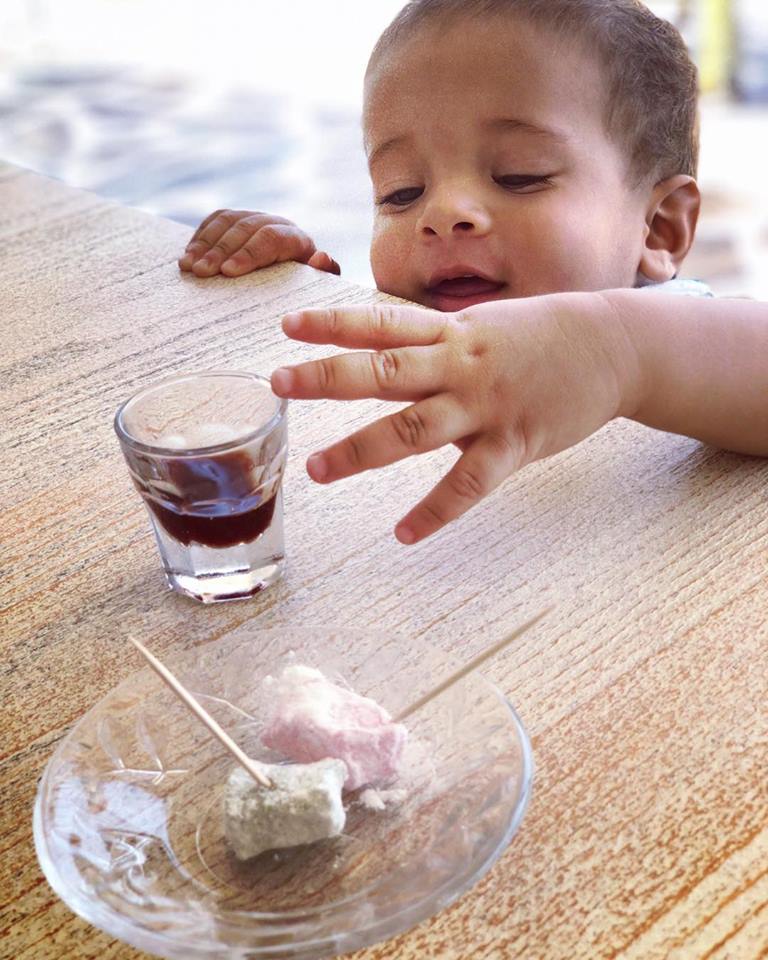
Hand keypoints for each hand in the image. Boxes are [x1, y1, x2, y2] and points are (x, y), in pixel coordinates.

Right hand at [178, 209, 340, 277]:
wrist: (293, 281)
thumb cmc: (303, 291)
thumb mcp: (316, 288)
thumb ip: (322, 275)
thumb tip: (321, 258)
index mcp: (297, 240)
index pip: (271, 238)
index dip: (248, 253)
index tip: (228, 272)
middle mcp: (275, 223)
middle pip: (244, 228)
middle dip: (220, 250)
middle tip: (202, 273)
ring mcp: (253, 219)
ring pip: (226, 222)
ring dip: (204, 244)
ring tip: (189, 268)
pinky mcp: (234, 220)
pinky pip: (214, 221)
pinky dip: (198, 238)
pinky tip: (186, 257)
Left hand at [270, 294, 637, 542]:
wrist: (615, 346)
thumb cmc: (541, 337)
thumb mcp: (482, 325)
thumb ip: (435, 342)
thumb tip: (385, 354)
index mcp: (451, 332)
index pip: (381, 322)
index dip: (333, 324)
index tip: (287, 327)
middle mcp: (461, 364)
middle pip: (385, 370)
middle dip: (328, 377)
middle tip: (278, 384)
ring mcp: (487, 405)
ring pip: (414, 429)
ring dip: (361, 450)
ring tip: (317, 469)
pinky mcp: (515, 443)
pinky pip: (468, 484)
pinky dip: (435, 511)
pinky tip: (403, 534)